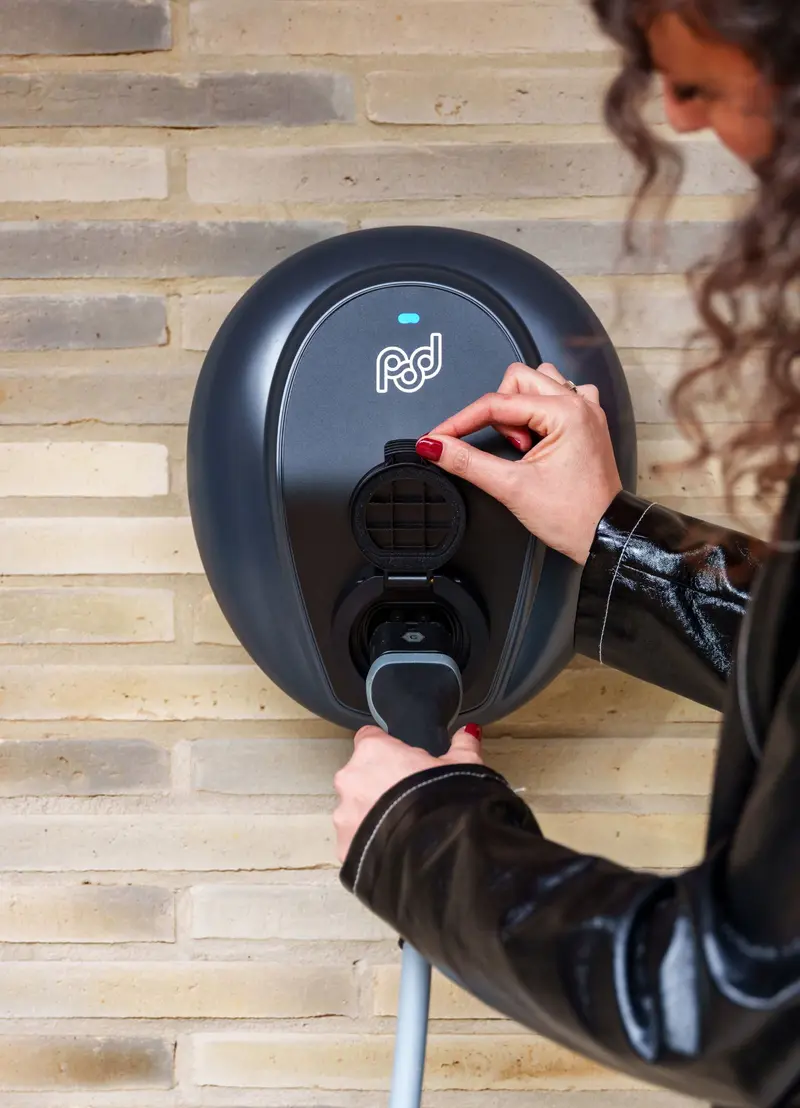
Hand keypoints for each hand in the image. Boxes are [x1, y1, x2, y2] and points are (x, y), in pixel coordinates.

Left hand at [332, 724, 482, 862]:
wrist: (438, 852)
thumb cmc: (445, 801)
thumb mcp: (463, 766)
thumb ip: (461, 744)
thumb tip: (468, 733)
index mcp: (374, 751)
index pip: (371, 738)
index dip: (388, 749)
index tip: (402, 763)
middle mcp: (351, 778)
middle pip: (360, 776)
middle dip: (378, 786)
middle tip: (407, 799)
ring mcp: (343, 815)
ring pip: (354, 810)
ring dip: (370, 816)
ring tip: (402, 829)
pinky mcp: (344, 847)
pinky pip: (354, 840)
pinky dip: (368, 844)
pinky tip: (393, 849)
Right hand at [416, 362, 622, 565]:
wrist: (605, 536)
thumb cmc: (573, 516)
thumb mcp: (511, 487)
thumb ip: (468, 462)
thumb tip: (436, 446)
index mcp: (565, 412)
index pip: (497, 404)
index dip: (461, 421)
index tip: (439, 437)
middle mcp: (580, 404)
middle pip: (518, 381)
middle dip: (500, 413)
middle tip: (507, 448)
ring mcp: (587, 412)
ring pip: (539, 383)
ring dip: (521, 407)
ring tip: (524, 443)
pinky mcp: (588, 424)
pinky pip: (560, 397)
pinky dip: (542, 411)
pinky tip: (540, 435)